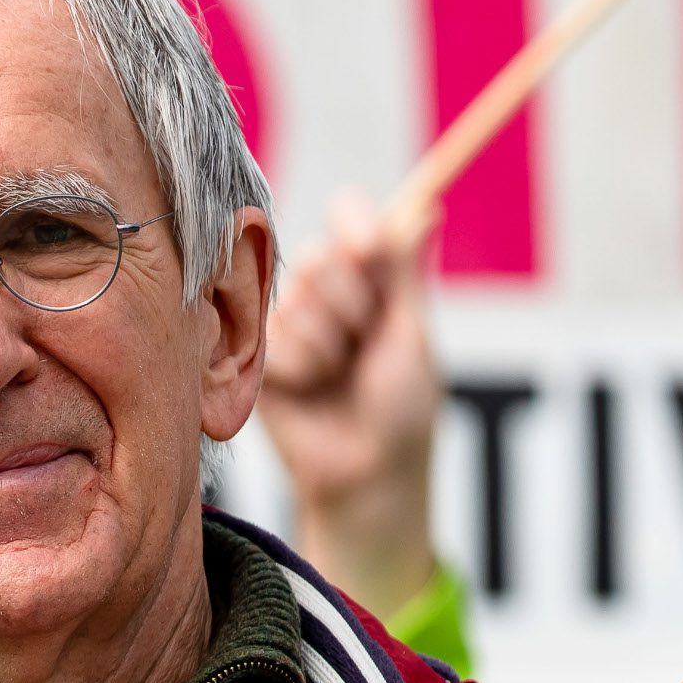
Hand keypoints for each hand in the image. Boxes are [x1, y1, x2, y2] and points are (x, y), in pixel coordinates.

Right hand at [258, 193, 440, 616]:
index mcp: (369, 276)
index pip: (349, 216)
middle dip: (351, 305)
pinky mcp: (254, 356)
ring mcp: (286, 321)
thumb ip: (405, 272)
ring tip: (338, 378)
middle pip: (316, 255)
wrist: (368, 473)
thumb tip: (427, 209)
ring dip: (328, 346)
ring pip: (294, 299)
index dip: (355, 226)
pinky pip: (270, 338)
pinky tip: (309, 392)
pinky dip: (300, 369)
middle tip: (365, 346)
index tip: (368, 250)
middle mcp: (323, 290)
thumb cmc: (402, 409)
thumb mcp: (411, 336)